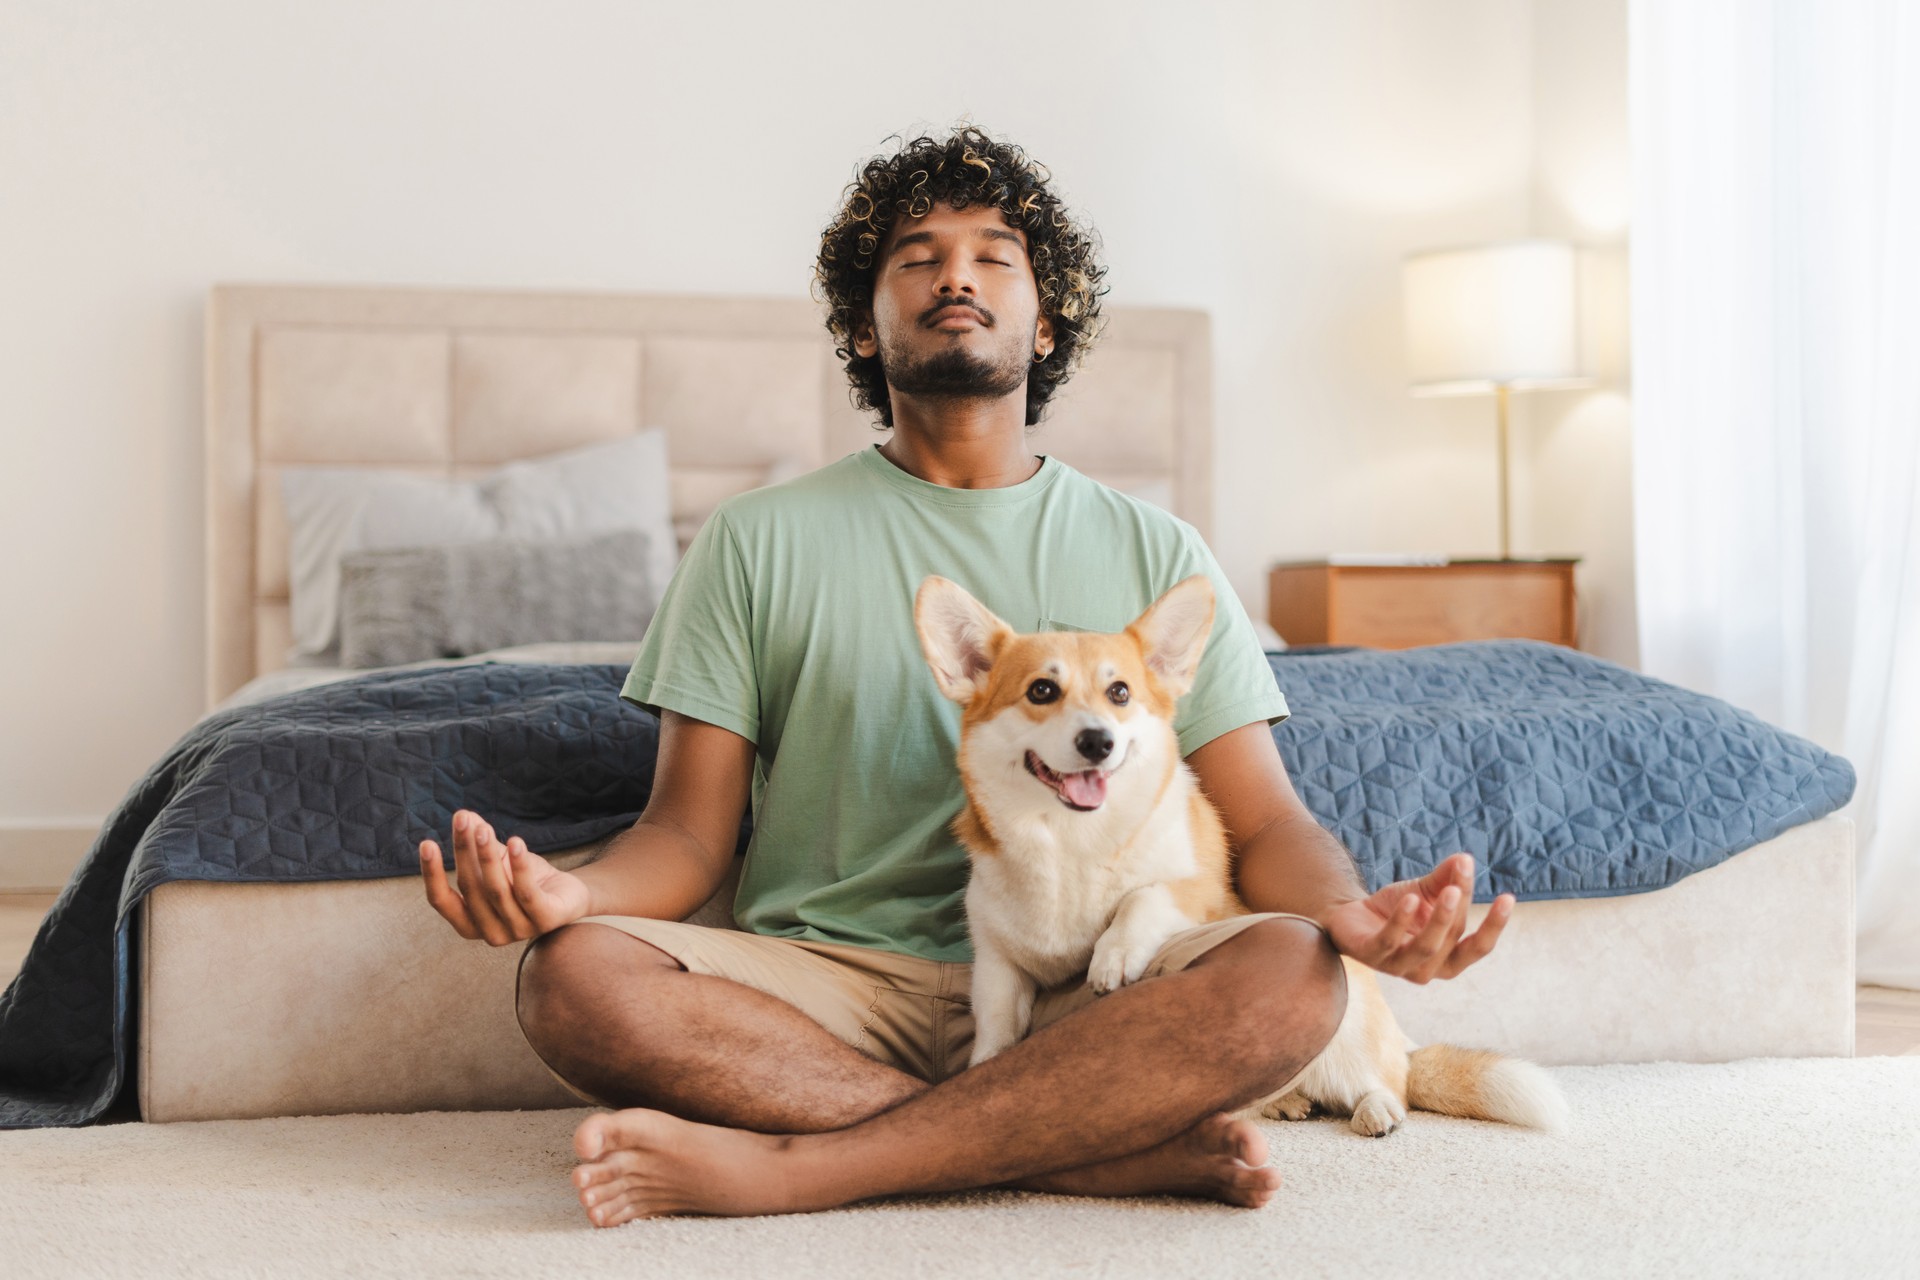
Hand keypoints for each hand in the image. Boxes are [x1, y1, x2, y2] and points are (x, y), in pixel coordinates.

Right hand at [419, 809, 592, 944]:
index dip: (432, 874)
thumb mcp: (499, 863)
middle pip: (471, 888)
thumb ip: (479, 844)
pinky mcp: (545, 921)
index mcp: (470, 924)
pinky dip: (520, 866)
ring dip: (487, 856)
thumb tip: (463, 814)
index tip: (426, 843)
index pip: (442, 901)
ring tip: (484, 828)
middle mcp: (491, 934)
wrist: (570, 896)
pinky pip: (527, 892)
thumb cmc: (526, 881)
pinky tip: (516, 842)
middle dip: (465, 851)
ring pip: (496, 890)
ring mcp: (519, 931)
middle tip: (462, 820)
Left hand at [1318, 853, 1513, 982]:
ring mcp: (1398, 967)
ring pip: (1425, 948)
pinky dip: (1401, 921)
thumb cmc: (1397, 909)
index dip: (1494, 926)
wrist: (1350, 915)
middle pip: (1451, 941)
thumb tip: (1465, 858)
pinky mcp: (1371, 956)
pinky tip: (1409, 900)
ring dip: (1439, 919)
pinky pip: (1389, 941)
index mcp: (1447, 959)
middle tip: (1461, 885)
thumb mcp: (1425, 892)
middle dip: (1459, 912)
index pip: (1477, 947)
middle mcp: (1427, 970)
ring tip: (1448, 891)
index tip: (1508, 897)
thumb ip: (1446, 879)